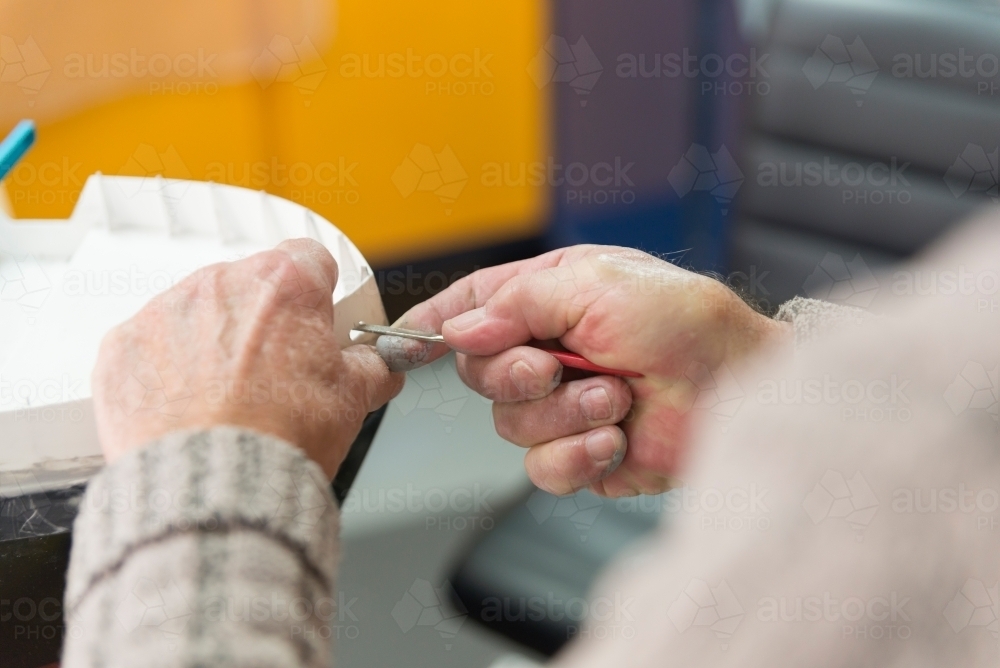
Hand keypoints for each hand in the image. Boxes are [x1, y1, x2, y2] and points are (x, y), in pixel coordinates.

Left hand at [91, 239, 402, 477]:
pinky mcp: (121, 347)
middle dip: (262, 321)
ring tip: (226, 398)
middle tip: (275, 374)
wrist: (214, 488)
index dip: (317, 294)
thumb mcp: (353, 399)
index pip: (309, 259)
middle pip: (249, 286)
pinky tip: (185, 408)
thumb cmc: (281, 439)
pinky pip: (149, 346)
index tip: (316, 321)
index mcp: (285, 284)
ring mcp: (165, 312)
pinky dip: (165, 370)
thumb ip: (372, 366)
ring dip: (212, 342)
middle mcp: (221, 283)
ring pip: (197, 313)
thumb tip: (381, 363)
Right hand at [382, 245, 790, 496]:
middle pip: (479, 373)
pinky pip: (543, 469)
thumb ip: (518, 301)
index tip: (407, 337)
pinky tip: (614, 438)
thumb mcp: (598, 283)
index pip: (473, 305)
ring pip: (509, 426)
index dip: (438, 321)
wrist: (737, 387)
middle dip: (514, 373)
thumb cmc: (687, 322)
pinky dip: (577, 454)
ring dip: (563, 413)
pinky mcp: (582, 454)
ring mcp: (565, 405)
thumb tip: (460, 328)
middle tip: (554, 365)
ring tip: (614, 398)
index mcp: (550, 298)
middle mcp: (550, 350)